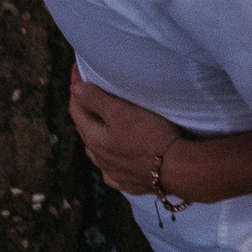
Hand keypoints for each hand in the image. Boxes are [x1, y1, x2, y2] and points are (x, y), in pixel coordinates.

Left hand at [69, 62, 181, 195]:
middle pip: (86, 129)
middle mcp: (99, 157)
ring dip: (98, 134)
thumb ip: (95, 100)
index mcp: (93, 138)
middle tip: (89, 90)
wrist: (176, 168)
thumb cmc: (149, 135)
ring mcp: (113, 173)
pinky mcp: (129, 183)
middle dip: (85, 109)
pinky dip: (112, 158)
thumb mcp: (121, 112)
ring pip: (98, 150)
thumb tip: (75, 89)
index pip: (76, 108)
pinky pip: (114, 169)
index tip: (78, 68)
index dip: (76, 87)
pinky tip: (117, 158)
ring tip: (103, 122)